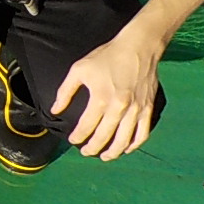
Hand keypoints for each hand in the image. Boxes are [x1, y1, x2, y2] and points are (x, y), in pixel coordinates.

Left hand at [50, 26, 163, 159]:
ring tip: (105, 156)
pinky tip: (126, 148)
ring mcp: (136, 110)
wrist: (139, 47)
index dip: (78, 137)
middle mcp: (119, 108)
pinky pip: (142, 133)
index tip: (73, 140)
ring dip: (113, 152)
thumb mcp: (79, 69)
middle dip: (93, 148)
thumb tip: (55, 110)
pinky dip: (134, 144)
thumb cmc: (107, 56)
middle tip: (86, 151)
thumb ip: (65, 92)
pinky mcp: (147, 108)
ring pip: (124, 140)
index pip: (86, 127)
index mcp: (101, 99)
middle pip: (104, 137)